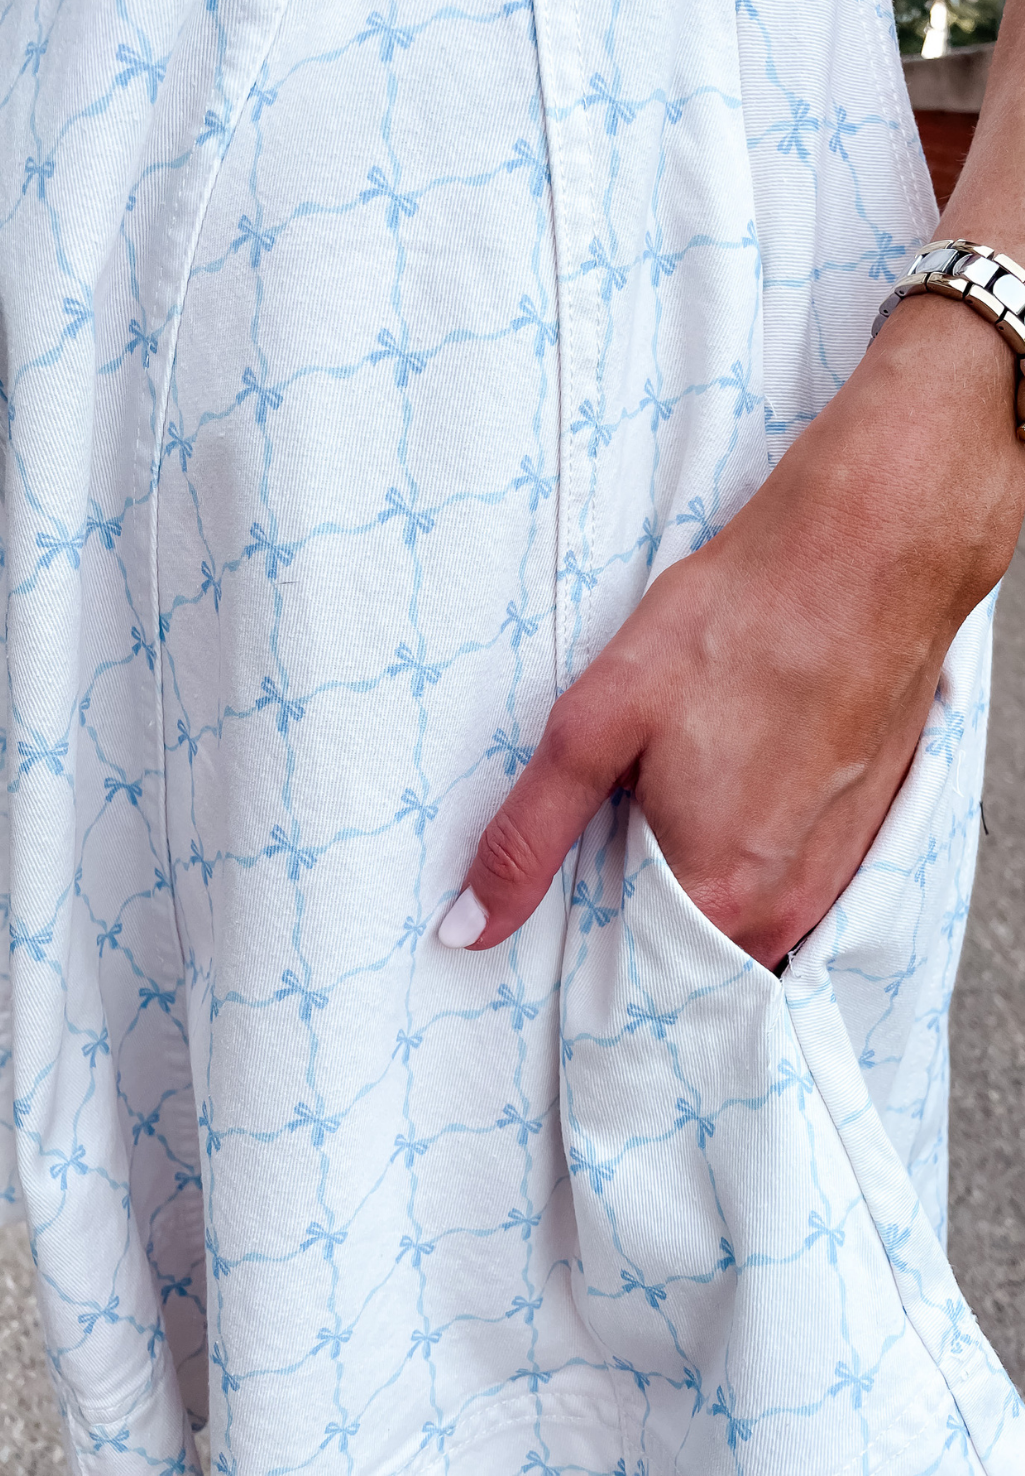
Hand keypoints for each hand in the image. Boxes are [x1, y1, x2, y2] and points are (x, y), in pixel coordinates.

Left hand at [438, 295, 1024, 967]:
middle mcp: (788, 906)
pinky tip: (732, 783)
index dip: (589, 951)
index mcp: (717, 897)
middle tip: (614, 837)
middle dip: (640, 921)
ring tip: (669, 804)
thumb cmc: (735, 627)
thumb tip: (467, 928)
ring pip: (746, 917)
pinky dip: (751, 852)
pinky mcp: (865, 826)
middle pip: (692, 955)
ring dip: (698, 885)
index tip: (565, 907)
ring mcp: (837, 869)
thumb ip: (529, 838)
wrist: (867, 557)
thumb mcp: (596, 725)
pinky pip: (793, 877)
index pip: (636, 987)